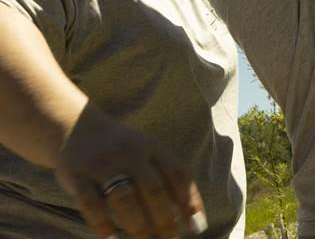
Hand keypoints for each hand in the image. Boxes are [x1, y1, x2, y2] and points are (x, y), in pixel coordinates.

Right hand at [55, 103, 206, 238]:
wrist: (75, 128)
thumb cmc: (122, 150)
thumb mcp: (147, 153)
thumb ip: (167, 178)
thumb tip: (190, 218)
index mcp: (152, 147)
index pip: (178, 175)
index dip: (189, 202)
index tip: (196, 227)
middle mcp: (130, 153)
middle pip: (153, 190)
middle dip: (164, 221)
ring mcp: (103, 163)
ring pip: (124, 199)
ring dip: (138, 227)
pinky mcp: (77, 176)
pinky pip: (91, 205)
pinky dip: (103, 225)